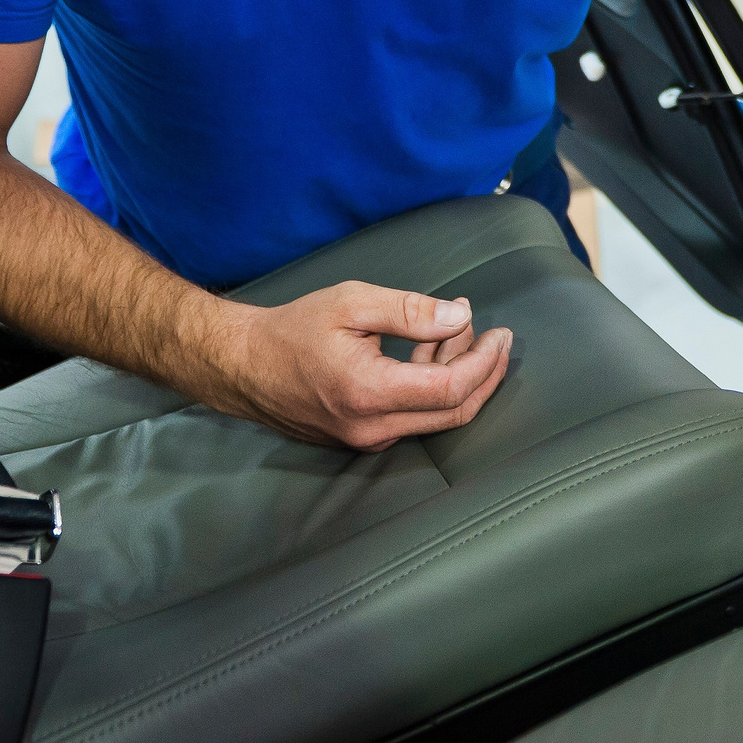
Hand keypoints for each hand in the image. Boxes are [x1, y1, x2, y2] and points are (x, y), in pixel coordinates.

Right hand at [214, 280, 512, 449]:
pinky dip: (433, 385)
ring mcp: (366, 438)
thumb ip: (410, 312)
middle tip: (497, 338)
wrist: (242, 366)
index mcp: (370, 392)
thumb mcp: (352, 304)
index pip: (451, 389)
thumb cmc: (292, 330)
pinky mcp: (361, 437)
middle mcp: (372, 427)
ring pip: (435, 415)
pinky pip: (412, 417)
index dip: (485, 362)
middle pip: (454, 412)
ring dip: (459, 374)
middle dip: (485, 374)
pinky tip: (433, 350)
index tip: (500, 334)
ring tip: (461, 328)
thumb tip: (460, 317)